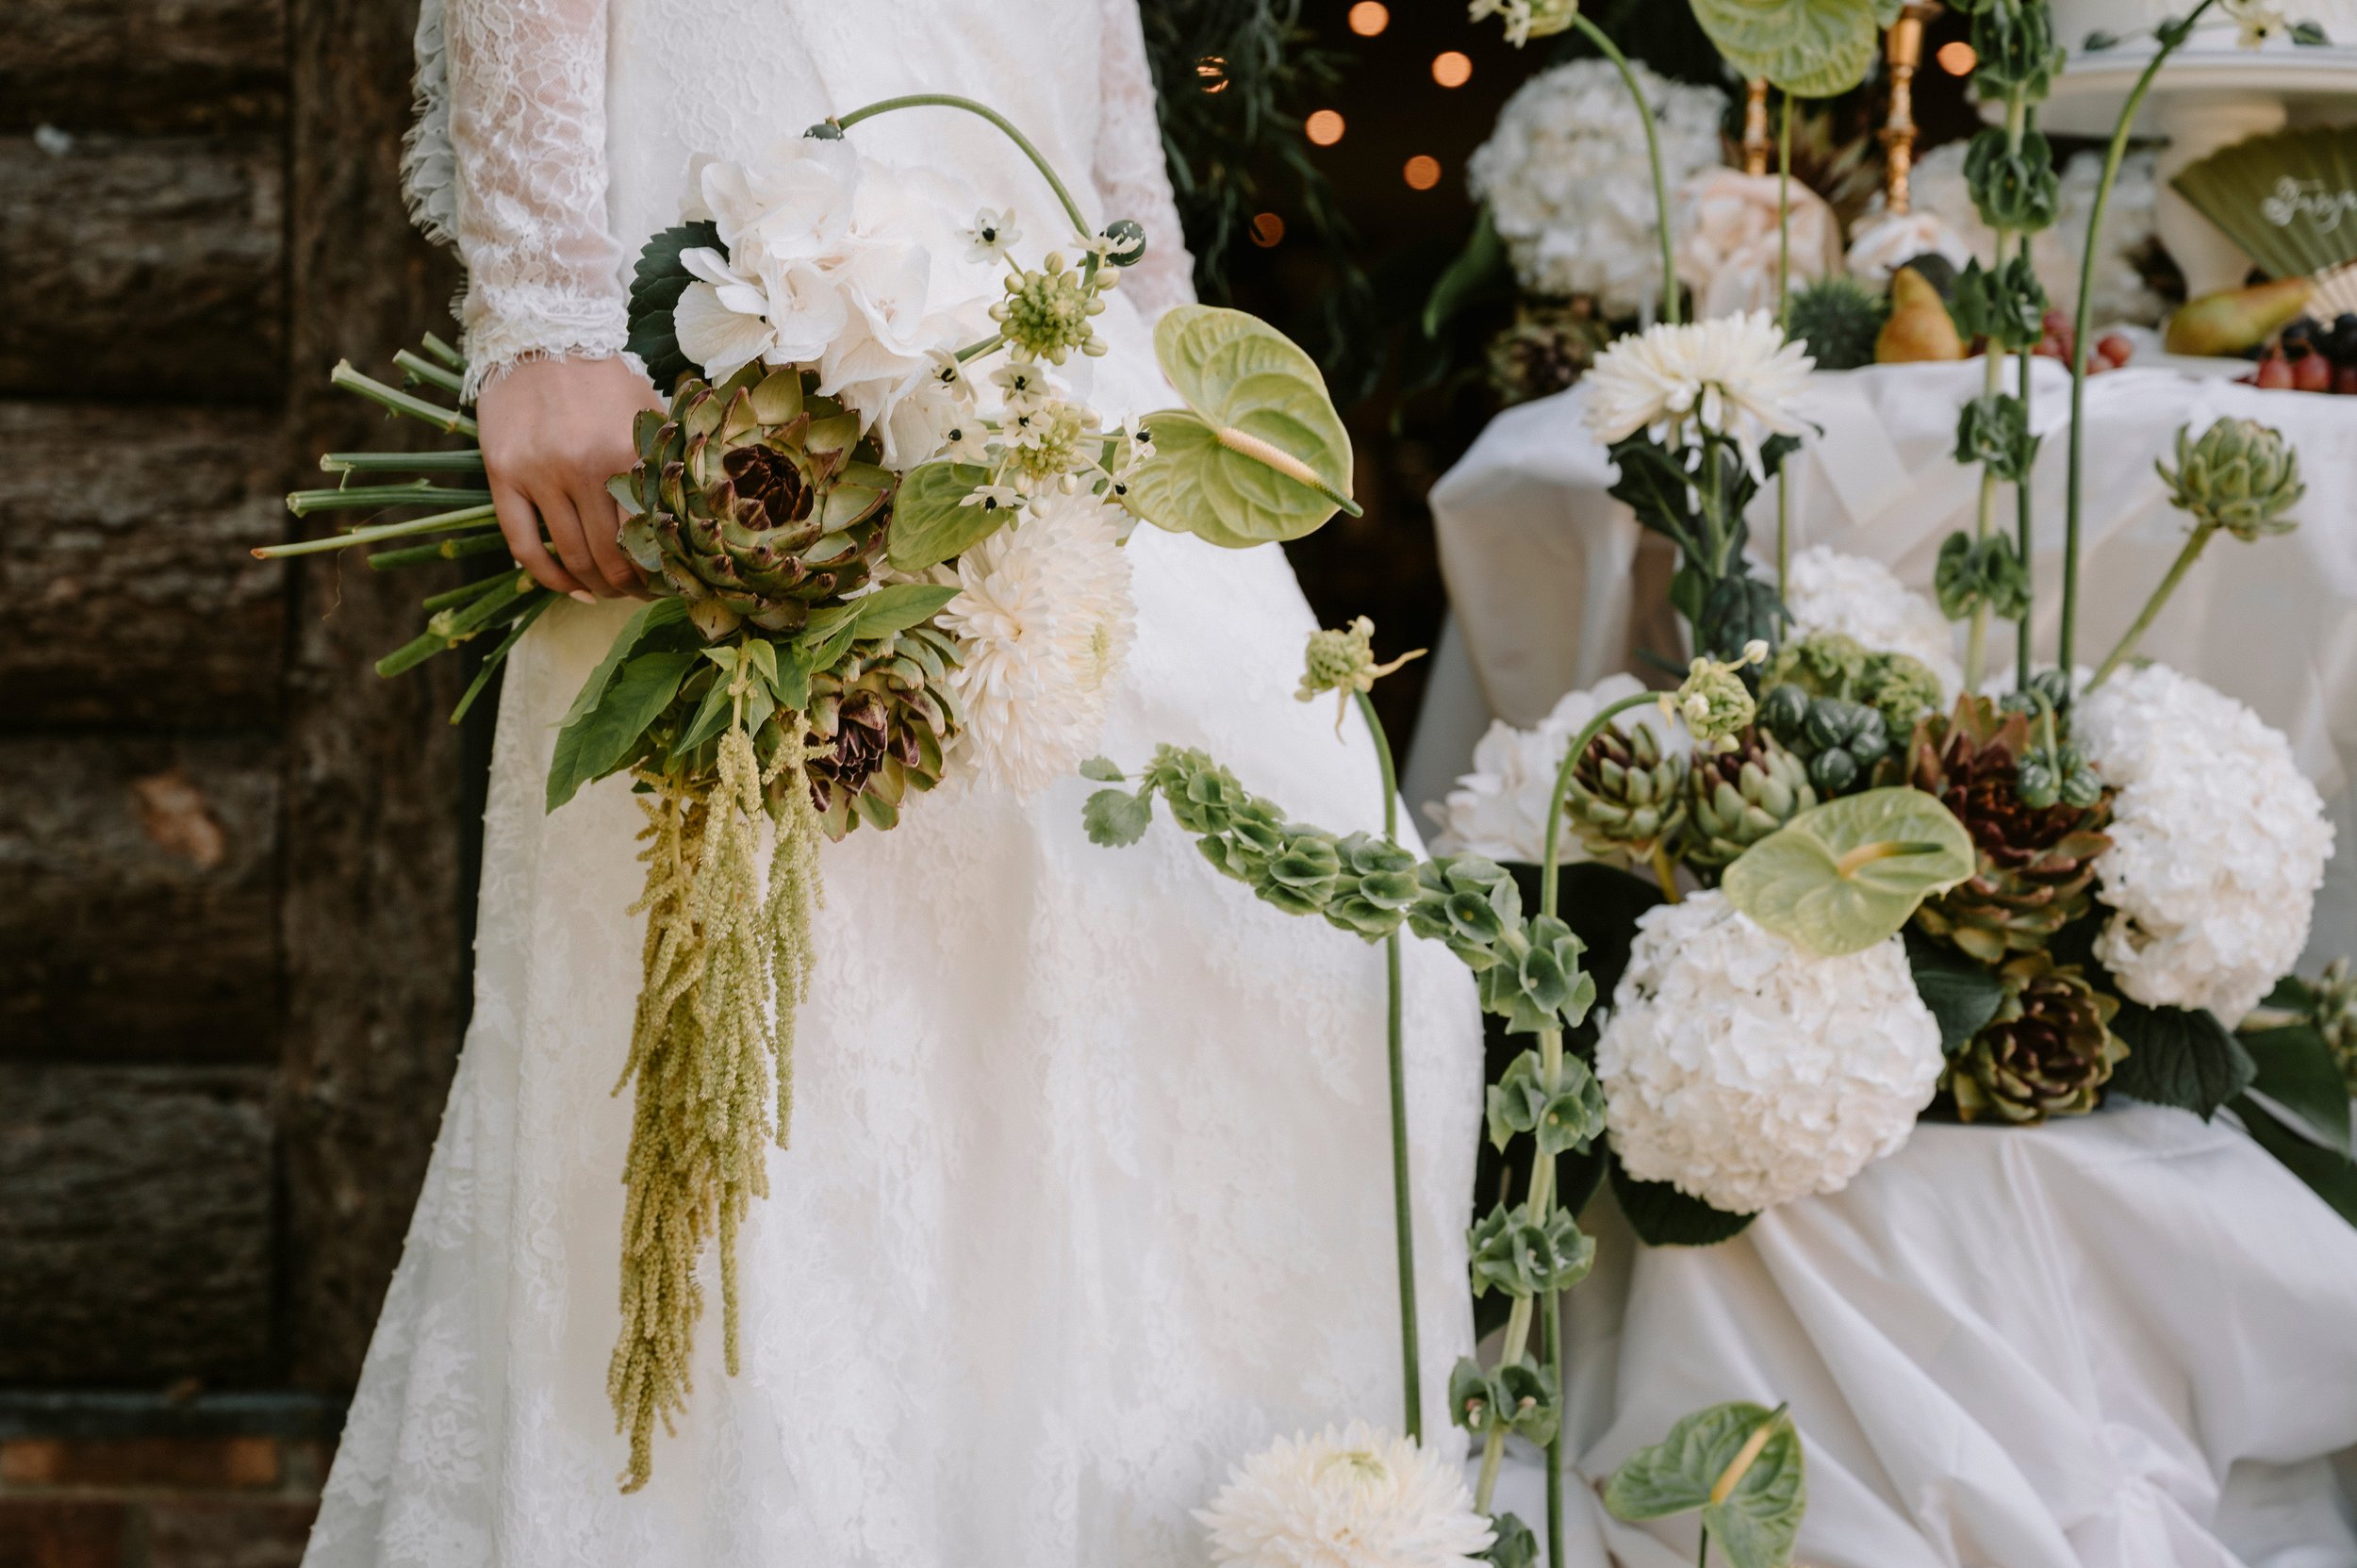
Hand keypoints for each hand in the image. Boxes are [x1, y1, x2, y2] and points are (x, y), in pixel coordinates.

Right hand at [477, 355, 663, 599]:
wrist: (543, 333)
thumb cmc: (606, 379)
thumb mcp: (649, 416)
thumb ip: (667, 465)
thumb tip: (693, 525)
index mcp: (626, 454)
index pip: (649, 536)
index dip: (661, 571)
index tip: (669, 584)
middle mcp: (582, 467)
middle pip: (611, 556)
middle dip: (629, 588)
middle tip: (639, 596)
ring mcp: (538, 473)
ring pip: (570, 556)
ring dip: (593, 587)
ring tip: (607, 594)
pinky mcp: (502, 474)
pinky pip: (523, 544)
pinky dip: (547, 576)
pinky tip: (567, 587)